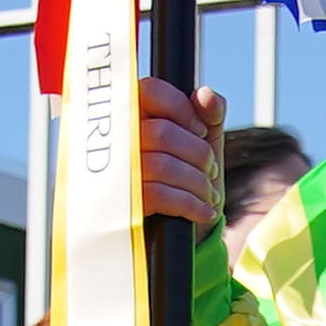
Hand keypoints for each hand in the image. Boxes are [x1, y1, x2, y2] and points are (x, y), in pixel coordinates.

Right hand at [131, 76, 230, 227]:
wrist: (185, 234)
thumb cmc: (190, 180)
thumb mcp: (206, 142)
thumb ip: (210, 113)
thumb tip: (205, 96)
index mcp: (135, 117)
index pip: (149, 90)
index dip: (181, 107)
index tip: (200, 130)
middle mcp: (117, 142)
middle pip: (161, 132)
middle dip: (198, 153)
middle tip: (209, 170)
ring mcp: (115, 175)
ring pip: (162, 165)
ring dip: (197, 182)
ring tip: (208, 194)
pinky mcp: (122, 206)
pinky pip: (159, 196)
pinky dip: (191, 204)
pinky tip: (203, 211)